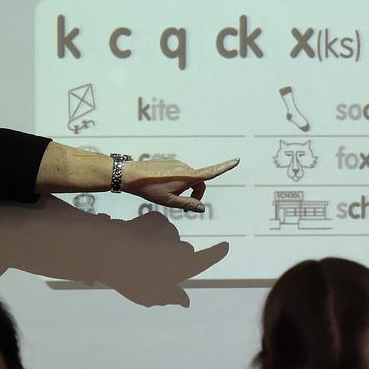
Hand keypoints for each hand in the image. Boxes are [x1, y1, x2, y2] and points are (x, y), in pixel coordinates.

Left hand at [121, 158, 238, 212]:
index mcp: (187, 176)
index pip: (210, 173)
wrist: (131, 175)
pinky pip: (180, 175)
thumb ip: (188, 204)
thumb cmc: (150, 189)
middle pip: (199, 182)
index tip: (236, 160)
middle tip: (181, 205)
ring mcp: (177, 164)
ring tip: (167, 194)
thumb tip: (201, 208)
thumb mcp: (170, 201)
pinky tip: (163, 187)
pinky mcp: (170, 163)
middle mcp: (185, 167)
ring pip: (189, 179)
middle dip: (195, 193)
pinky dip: (178, 183)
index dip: (225, 167)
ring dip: (185, 188)